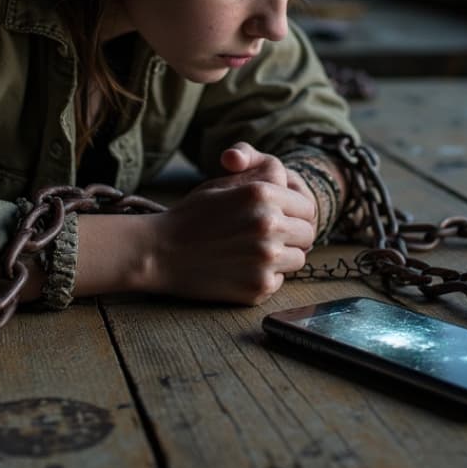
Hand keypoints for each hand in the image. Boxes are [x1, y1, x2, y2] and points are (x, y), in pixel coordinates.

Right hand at [141, 141, 316, 304]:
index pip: (307, 208)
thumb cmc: (191, 215)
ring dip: (282, 256)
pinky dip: (265, 276)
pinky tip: (240, 268)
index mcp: (262, 194)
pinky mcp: (259, 287)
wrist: (159, 252)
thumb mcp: (224, 184)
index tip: (282, 218)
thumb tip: (288, 181)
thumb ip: (260, 180)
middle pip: (307, 235)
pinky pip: (279, 281)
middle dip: (292, 235)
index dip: (295, 213)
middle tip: (267, 237)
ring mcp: (266, 259)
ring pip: (298, 259)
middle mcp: (270, 225)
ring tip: (252, 252)